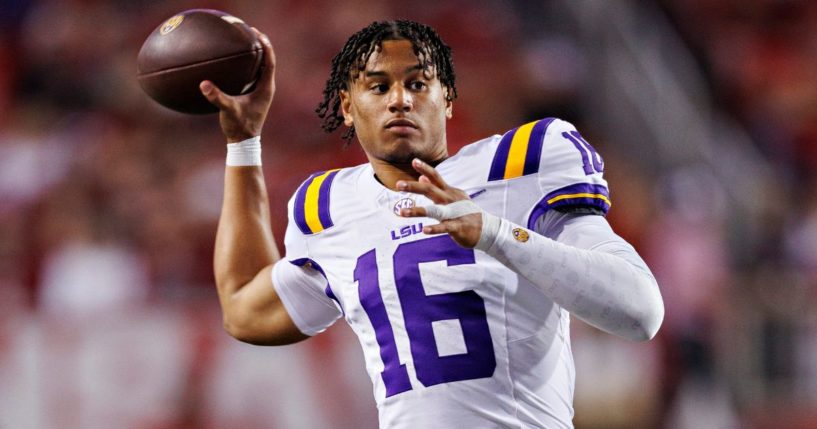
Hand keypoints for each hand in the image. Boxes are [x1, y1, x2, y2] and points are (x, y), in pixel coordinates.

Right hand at [199, 28, 275, 142]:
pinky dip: (246, 65)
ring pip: (261, 67)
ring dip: (254, 54)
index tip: (258, 33)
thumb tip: (204, 84)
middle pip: (267, 61)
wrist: (244, 142)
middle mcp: (266, 87)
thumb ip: (218, 97)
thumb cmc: (240, 126)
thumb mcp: (228, 110)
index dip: (266, 46)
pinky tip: (234, 61)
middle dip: (260, 45)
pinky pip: (252, 74)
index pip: (270, 61)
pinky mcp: (254, 95)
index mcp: (266, 88)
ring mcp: (261, 91)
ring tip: (244, 41)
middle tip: (249, 31)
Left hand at [397, 159, 482, 247]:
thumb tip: (421, 178)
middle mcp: (450, 200)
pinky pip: (444, 227)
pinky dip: (435, 229)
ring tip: (402, 212)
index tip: (414, 160)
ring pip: (434, 211)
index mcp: (448, 192)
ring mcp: (454, 213)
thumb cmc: (466, 212)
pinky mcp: (458, 227)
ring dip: (417, 211)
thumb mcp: (452, 196)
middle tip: (398, 184)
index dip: (425, 168)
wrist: (488, 228)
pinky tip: (424, 230)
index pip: (436, 177)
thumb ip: (436, 188)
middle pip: (430, 190)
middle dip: (413, 187)